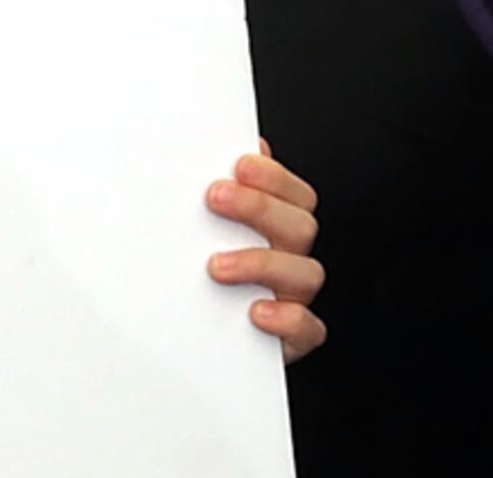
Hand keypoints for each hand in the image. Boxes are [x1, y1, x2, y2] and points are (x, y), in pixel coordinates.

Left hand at [205, 143, 324, 360]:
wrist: (185, 340)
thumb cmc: (194, 277)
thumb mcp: (197, 228)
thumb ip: (212, 193)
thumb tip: (216, 152)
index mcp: (274, 228)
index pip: (294, 194)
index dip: (273, 176)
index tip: (239, 165)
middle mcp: (287, 259)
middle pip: (300, 225)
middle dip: (259, 207)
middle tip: (215, 197)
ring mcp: (291, 298)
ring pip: (306, 273)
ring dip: (262, 263)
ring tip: (216, 266)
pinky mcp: (288, 339)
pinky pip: (306, 329)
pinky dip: (287, 319)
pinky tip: (256, 311)